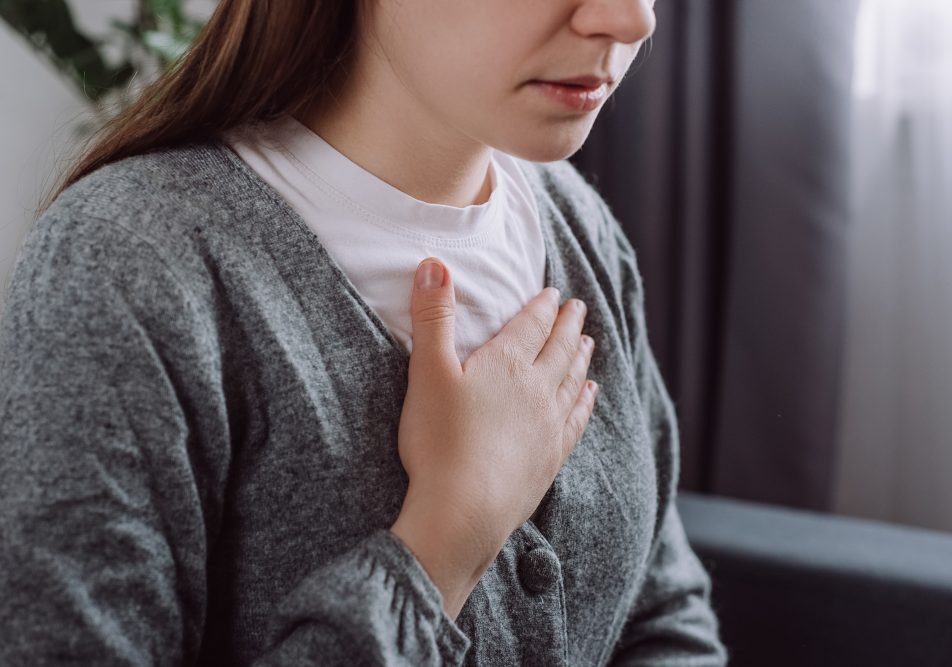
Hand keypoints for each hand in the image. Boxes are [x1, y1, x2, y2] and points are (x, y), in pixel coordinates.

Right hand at [391, 257, 597, 616]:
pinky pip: (577, 420)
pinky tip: (589, 394)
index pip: (531, 325)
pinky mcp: (551, 458)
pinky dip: (586, 401)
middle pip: (559, 348)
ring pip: (572, 380)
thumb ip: (433, 316)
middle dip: (568, 325)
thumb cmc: (439, 440)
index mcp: (507, 364)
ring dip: (581, 357)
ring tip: (587, 343)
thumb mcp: (427, 371)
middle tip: (578, 308)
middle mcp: (537, 389)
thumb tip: (435, 263)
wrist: (464, 510)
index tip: (553, 293)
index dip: (542, 306)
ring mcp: (549, 425)